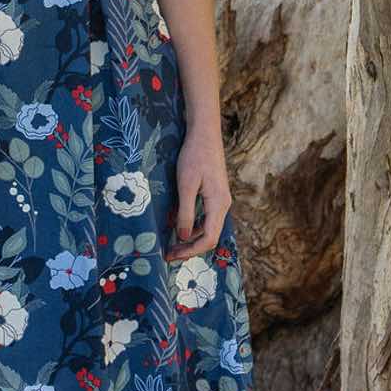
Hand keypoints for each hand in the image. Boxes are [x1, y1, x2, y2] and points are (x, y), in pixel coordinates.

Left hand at [169, 125, 231, 260]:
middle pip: (209, 236)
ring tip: (171, 243)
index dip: (191, 251)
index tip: (173, 255)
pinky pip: (206, 217)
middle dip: (190, 248)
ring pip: (208, 228)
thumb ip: (186, 212)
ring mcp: (220, 200)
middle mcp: (223, 205)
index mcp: (219, 204)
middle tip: (168, 253)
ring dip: (191, 238)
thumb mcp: (186, 185)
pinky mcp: (214, 194)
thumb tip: (184, 238)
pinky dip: (193, 226)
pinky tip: (178, 225)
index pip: (210, 238)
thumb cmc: (194, 156)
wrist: (204, 134)